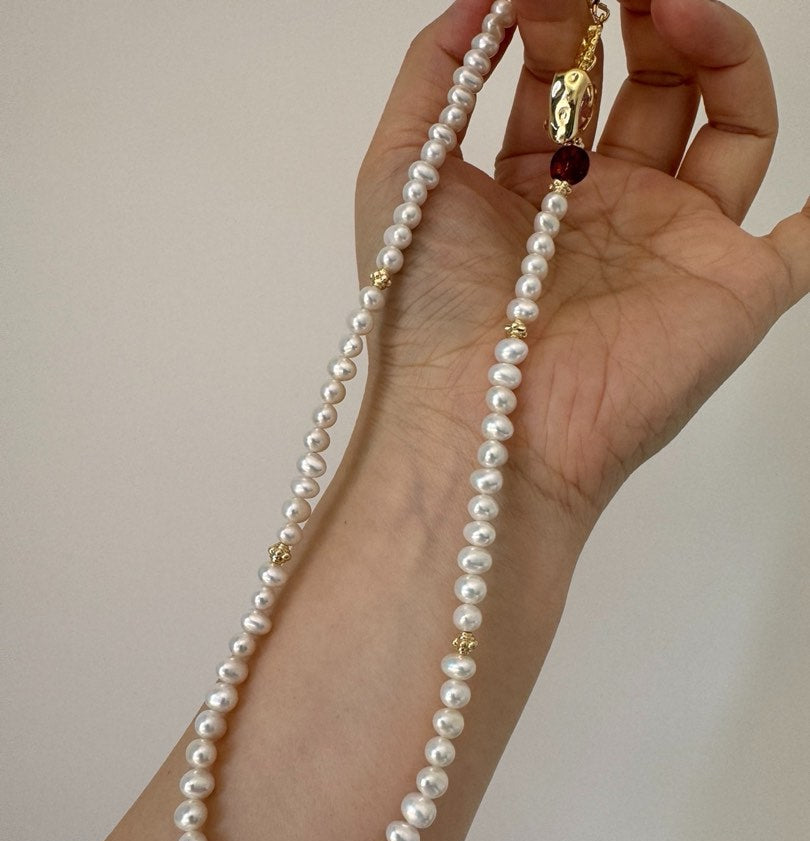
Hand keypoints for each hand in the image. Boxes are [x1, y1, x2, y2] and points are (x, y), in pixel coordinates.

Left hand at [354, 0, 808, 537]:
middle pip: (654, 87)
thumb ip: (434, 73)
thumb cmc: (431, 310)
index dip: (558, 15)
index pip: (565, 79)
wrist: (479, 419)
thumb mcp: (401, 170)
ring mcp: (676, 247)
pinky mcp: (735, 289)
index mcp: (534, 192)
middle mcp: (609, 214)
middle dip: (642, 17)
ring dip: (717, 50)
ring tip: (678, 4)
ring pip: (731, 124)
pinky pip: (804, 244)